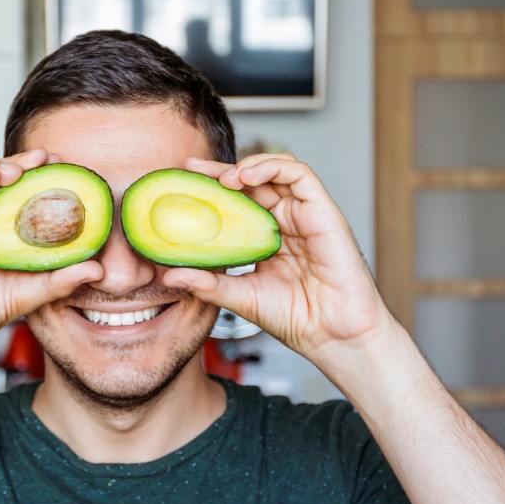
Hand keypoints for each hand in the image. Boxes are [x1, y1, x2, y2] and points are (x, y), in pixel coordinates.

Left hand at [163, 153, 395, 368]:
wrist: (333, 338)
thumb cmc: (296, 319)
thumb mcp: (241, 298)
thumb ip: (208, 283)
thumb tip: (170, 276)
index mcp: (267, 238)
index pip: (237, 201)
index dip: (211, 188)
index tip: (183, 182)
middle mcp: (286, 222)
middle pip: (253, 181)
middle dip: (221, 170)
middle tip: (192, 168)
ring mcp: (305, 215)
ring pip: (277, 169)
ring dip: (247, 165)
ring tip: (223, 178)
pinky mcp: (324, 213)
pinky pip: (300, 175)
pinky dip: (273, 167)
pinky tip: (248, 175)